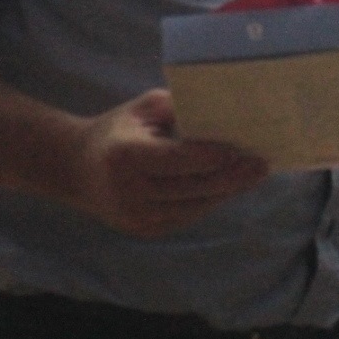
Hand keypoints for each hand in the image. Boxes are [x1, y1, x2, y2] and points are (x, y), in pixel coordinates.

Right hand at [66, 89, 269, 238]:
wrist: (77, 169)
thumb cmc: (118, 130)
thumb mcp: (142, 109)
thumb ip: (178, 108)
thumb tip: (220, 111)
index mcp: (125, 156)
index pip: (176, 159)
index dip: (210, 156)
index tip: (239, 148)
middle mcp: (129, 191)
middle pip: (191, 186)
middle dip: (230, 177)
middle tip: (261, 165)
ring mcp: (136, 216)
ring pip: (193, 206)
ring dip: (226, 192)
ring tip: (253, 175)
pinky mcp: (143, 230)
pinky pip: (186, 215)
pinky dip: (209, 201)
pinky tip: (229, 187)